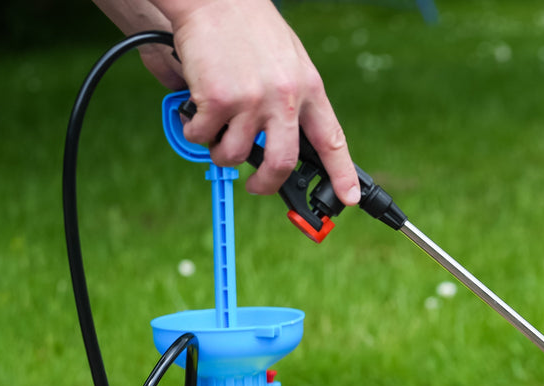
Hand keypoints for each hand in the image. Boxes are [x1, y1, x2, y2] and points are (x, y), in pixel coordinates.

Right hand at [94, 0, 359, 204]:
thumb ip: (294, 97)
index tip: (348, 199)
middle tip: (257, 186)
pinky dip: (196, 132)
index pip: (332, 140)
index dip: (341, 175)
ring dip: (222, 152)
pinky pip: (204, 136)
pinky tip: (196, 114)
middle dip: (267, 185)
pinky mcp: (218, 99)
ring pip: (236, 154)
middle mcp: (284, 99)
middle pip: (282, 163)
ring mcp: (251, 101)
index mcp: (309, 88)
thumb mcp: (290, 60)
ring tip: (216, 134)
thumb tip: (288, 135)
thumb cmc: (250, 28)